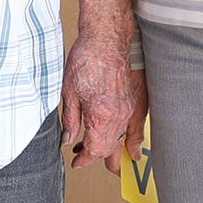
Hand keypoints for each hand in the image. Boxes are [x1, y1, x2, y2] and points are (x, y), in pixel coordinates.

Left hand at [62, 32, 144, 174]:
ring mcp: (129, 110)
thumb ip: (70, 120)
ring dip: (109, 148)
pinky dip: (123, 138)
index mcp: (101, 117)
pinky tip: (117, 140)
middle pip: (110, 149)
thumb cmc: (86, 61)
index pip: (95, 150)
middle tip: (82, 158)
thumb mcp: (69, 92)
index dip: (84, 160)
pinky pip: (130, 129)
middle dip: (97, 157)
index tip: (76, 162)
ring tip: (93, 148)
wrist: (106, 41)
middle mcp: (119, 117)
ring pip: (121, 140)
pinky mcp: (133, 103)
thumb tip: (69, 140)